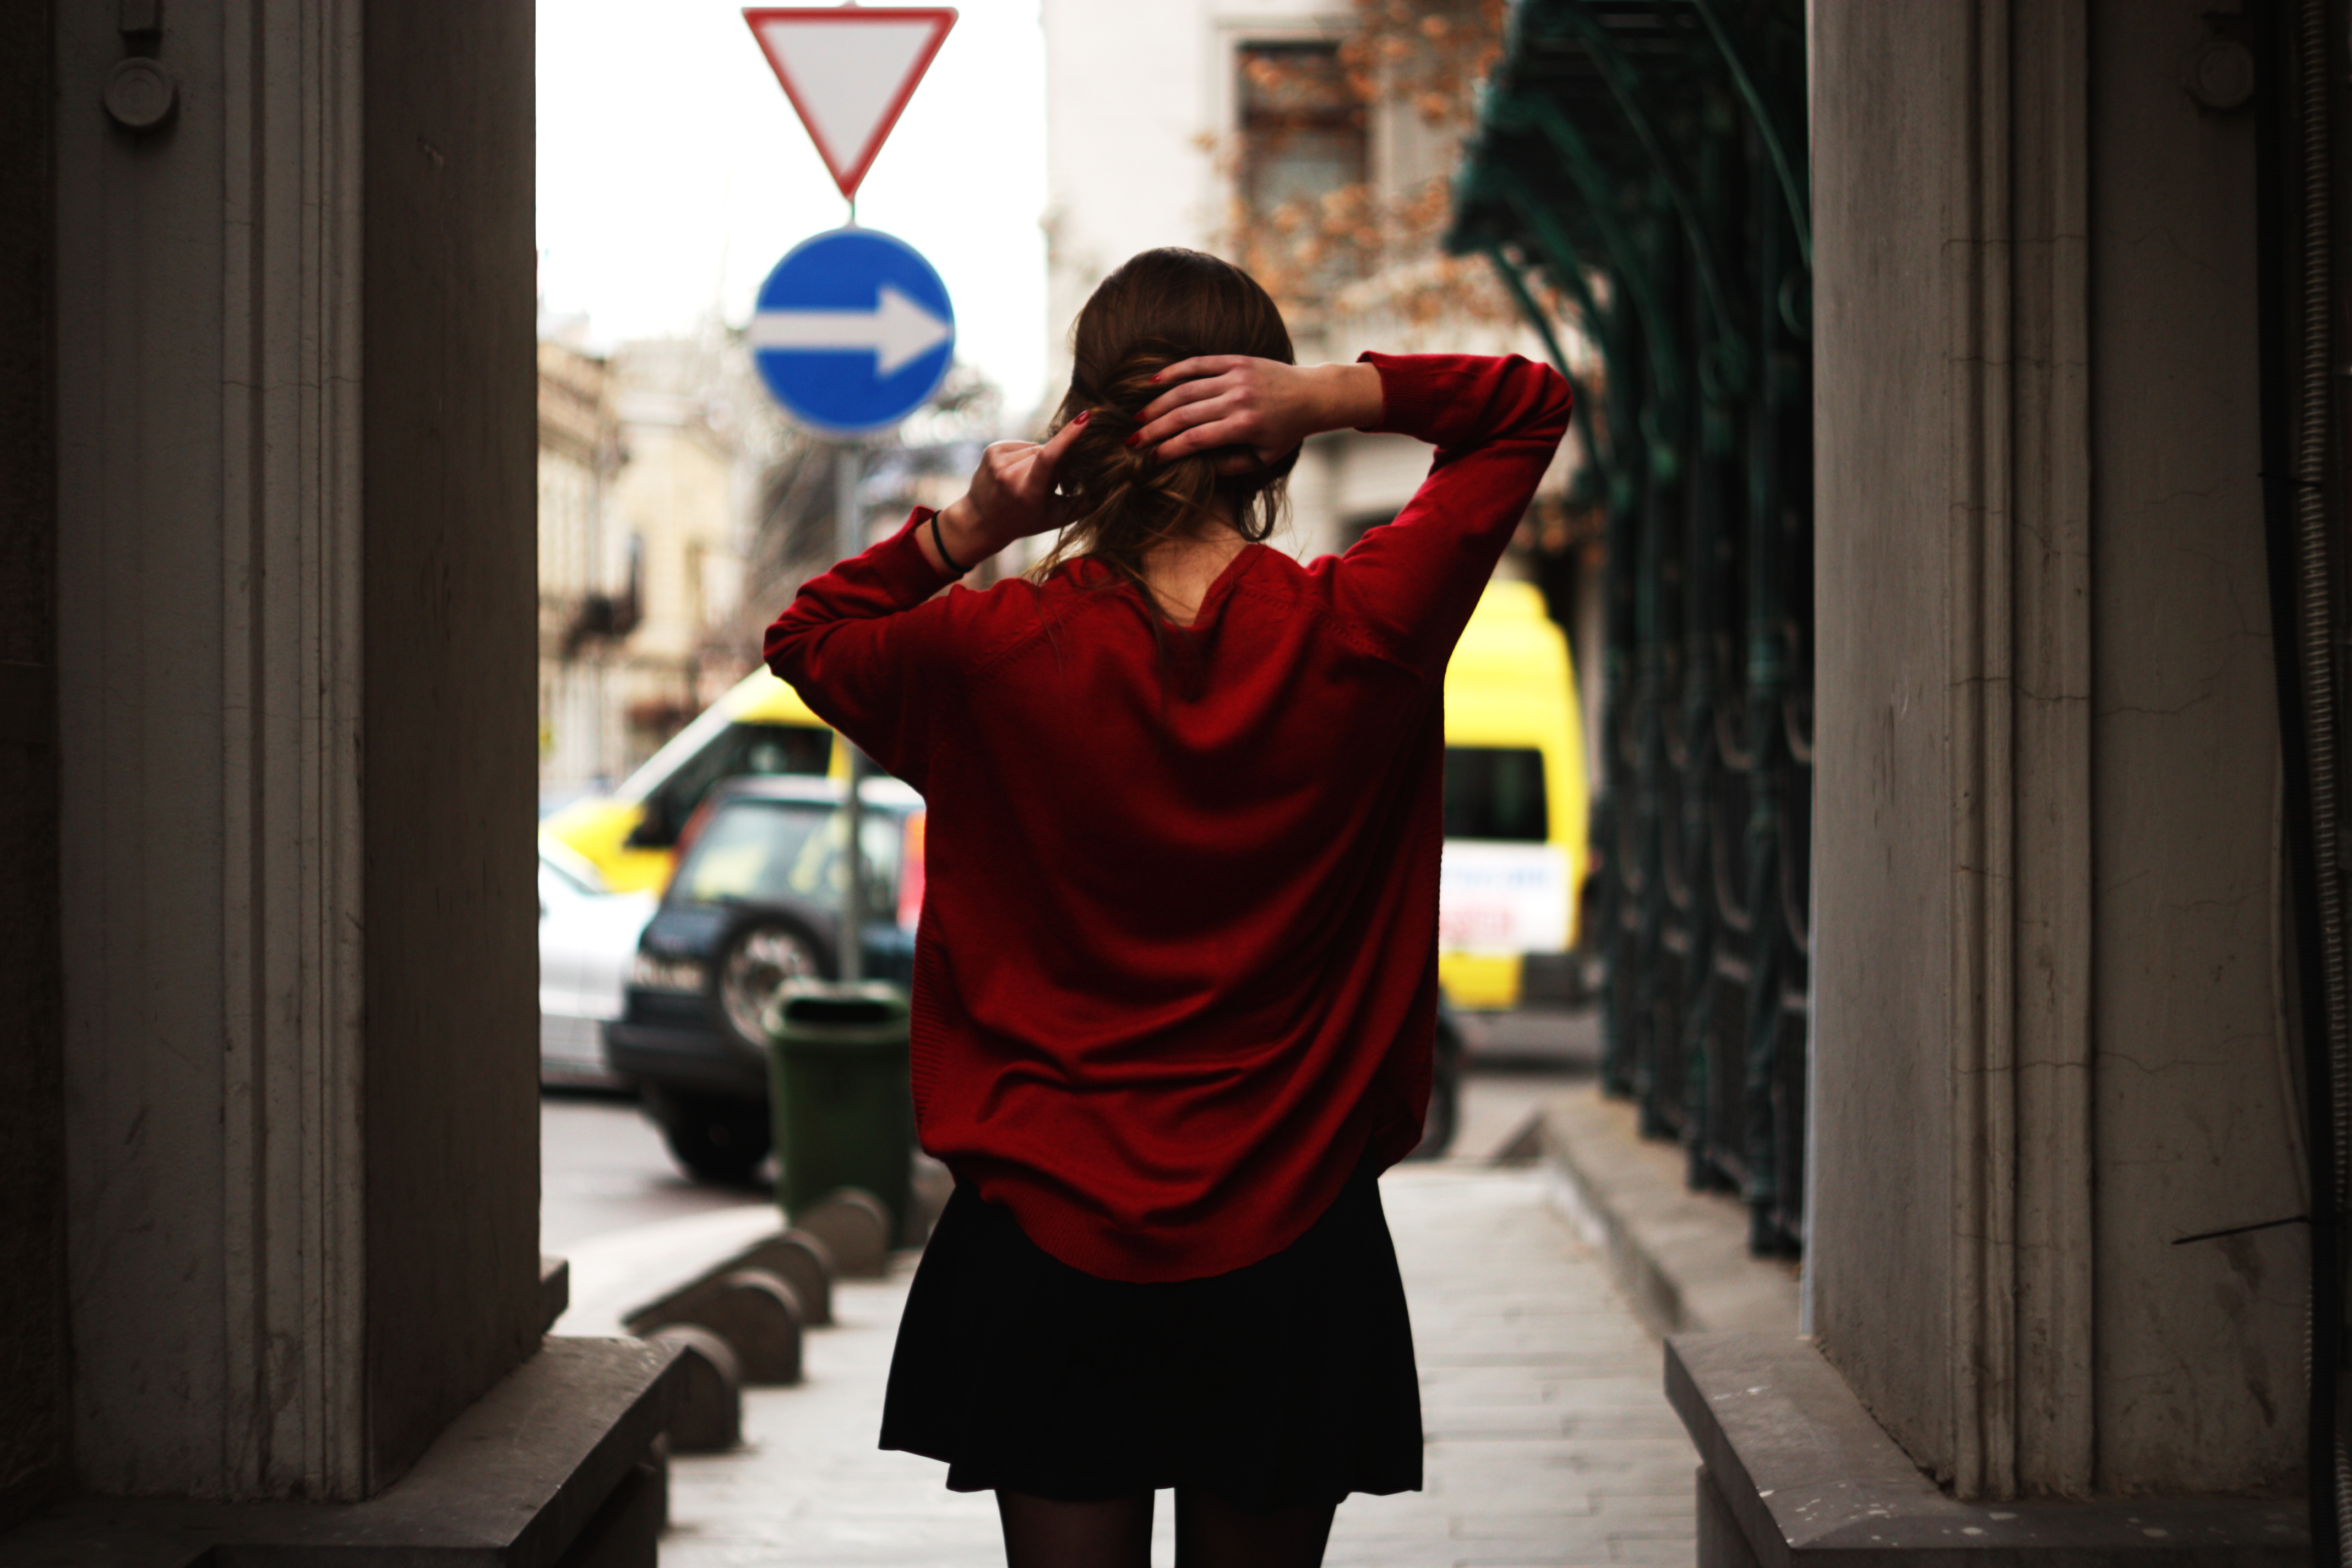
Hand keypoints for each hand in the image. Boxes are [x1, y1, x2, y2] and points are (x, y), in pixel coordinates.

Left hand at [925, 412, 1091, 572]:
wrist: (981, 521)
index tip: (1085, 418)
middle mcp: (1009, 474)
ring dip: (1040, 459)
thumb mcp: (1056, 518)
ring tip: (1029, 481)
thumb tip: (1112, 485)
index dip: (1068, 436)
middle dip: (1056, 463)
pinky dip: (1026, 455)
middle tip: (1049, 485)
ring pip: (1036, 447)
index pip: (1050, 457)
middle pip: (1048, 453)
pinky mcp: (992, 449)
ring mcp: (998, 461)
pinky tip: (1018, 472)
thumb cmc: (1024, 521)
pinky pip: (1022, 445)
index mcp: (1028, 492)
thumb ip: (1084, 503)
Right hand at [1130, 359, 1383, 473]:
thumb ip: (1231, 465)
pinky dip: (1175, 371)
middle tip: (1133, 441)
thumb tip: (1197, 467)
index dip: (1170, 449)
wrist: (1312, 395)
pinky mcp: (1236, 361)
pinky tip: (1153, 381)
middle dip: (1155, 430)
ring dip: (1159, 404)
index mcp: (1245, 426)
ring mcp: (1236, 377)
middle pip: (1185, 415)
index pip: (1197, 439)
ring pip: (1187, 389)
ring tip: (1140, 418)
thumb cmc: (1285, 432)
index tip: (1151, 459)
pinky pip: (1199, 364)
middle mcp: (1239, 400)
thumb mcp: (1263, 458)